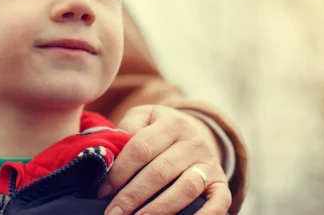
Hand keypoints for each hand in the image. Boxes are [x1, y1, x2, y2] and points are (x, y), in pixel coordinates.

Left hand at [98, 105, 231, 214]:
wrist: (195, 131)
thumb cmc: (158, 130)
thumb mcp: (143, 118)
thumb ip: (126, 130)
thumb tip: (110, 155)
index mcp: (170, 123)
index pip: (141, 148)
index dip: (120, 171)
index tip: (102, 191)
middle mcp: (192, 142)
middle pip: (159, 171)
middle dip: (132, 196)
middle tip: (114, 213)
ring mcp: (208, 163)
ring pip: (185, 187)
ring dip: (160, 208)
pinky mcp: (221, 183)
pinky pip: (218, 203)